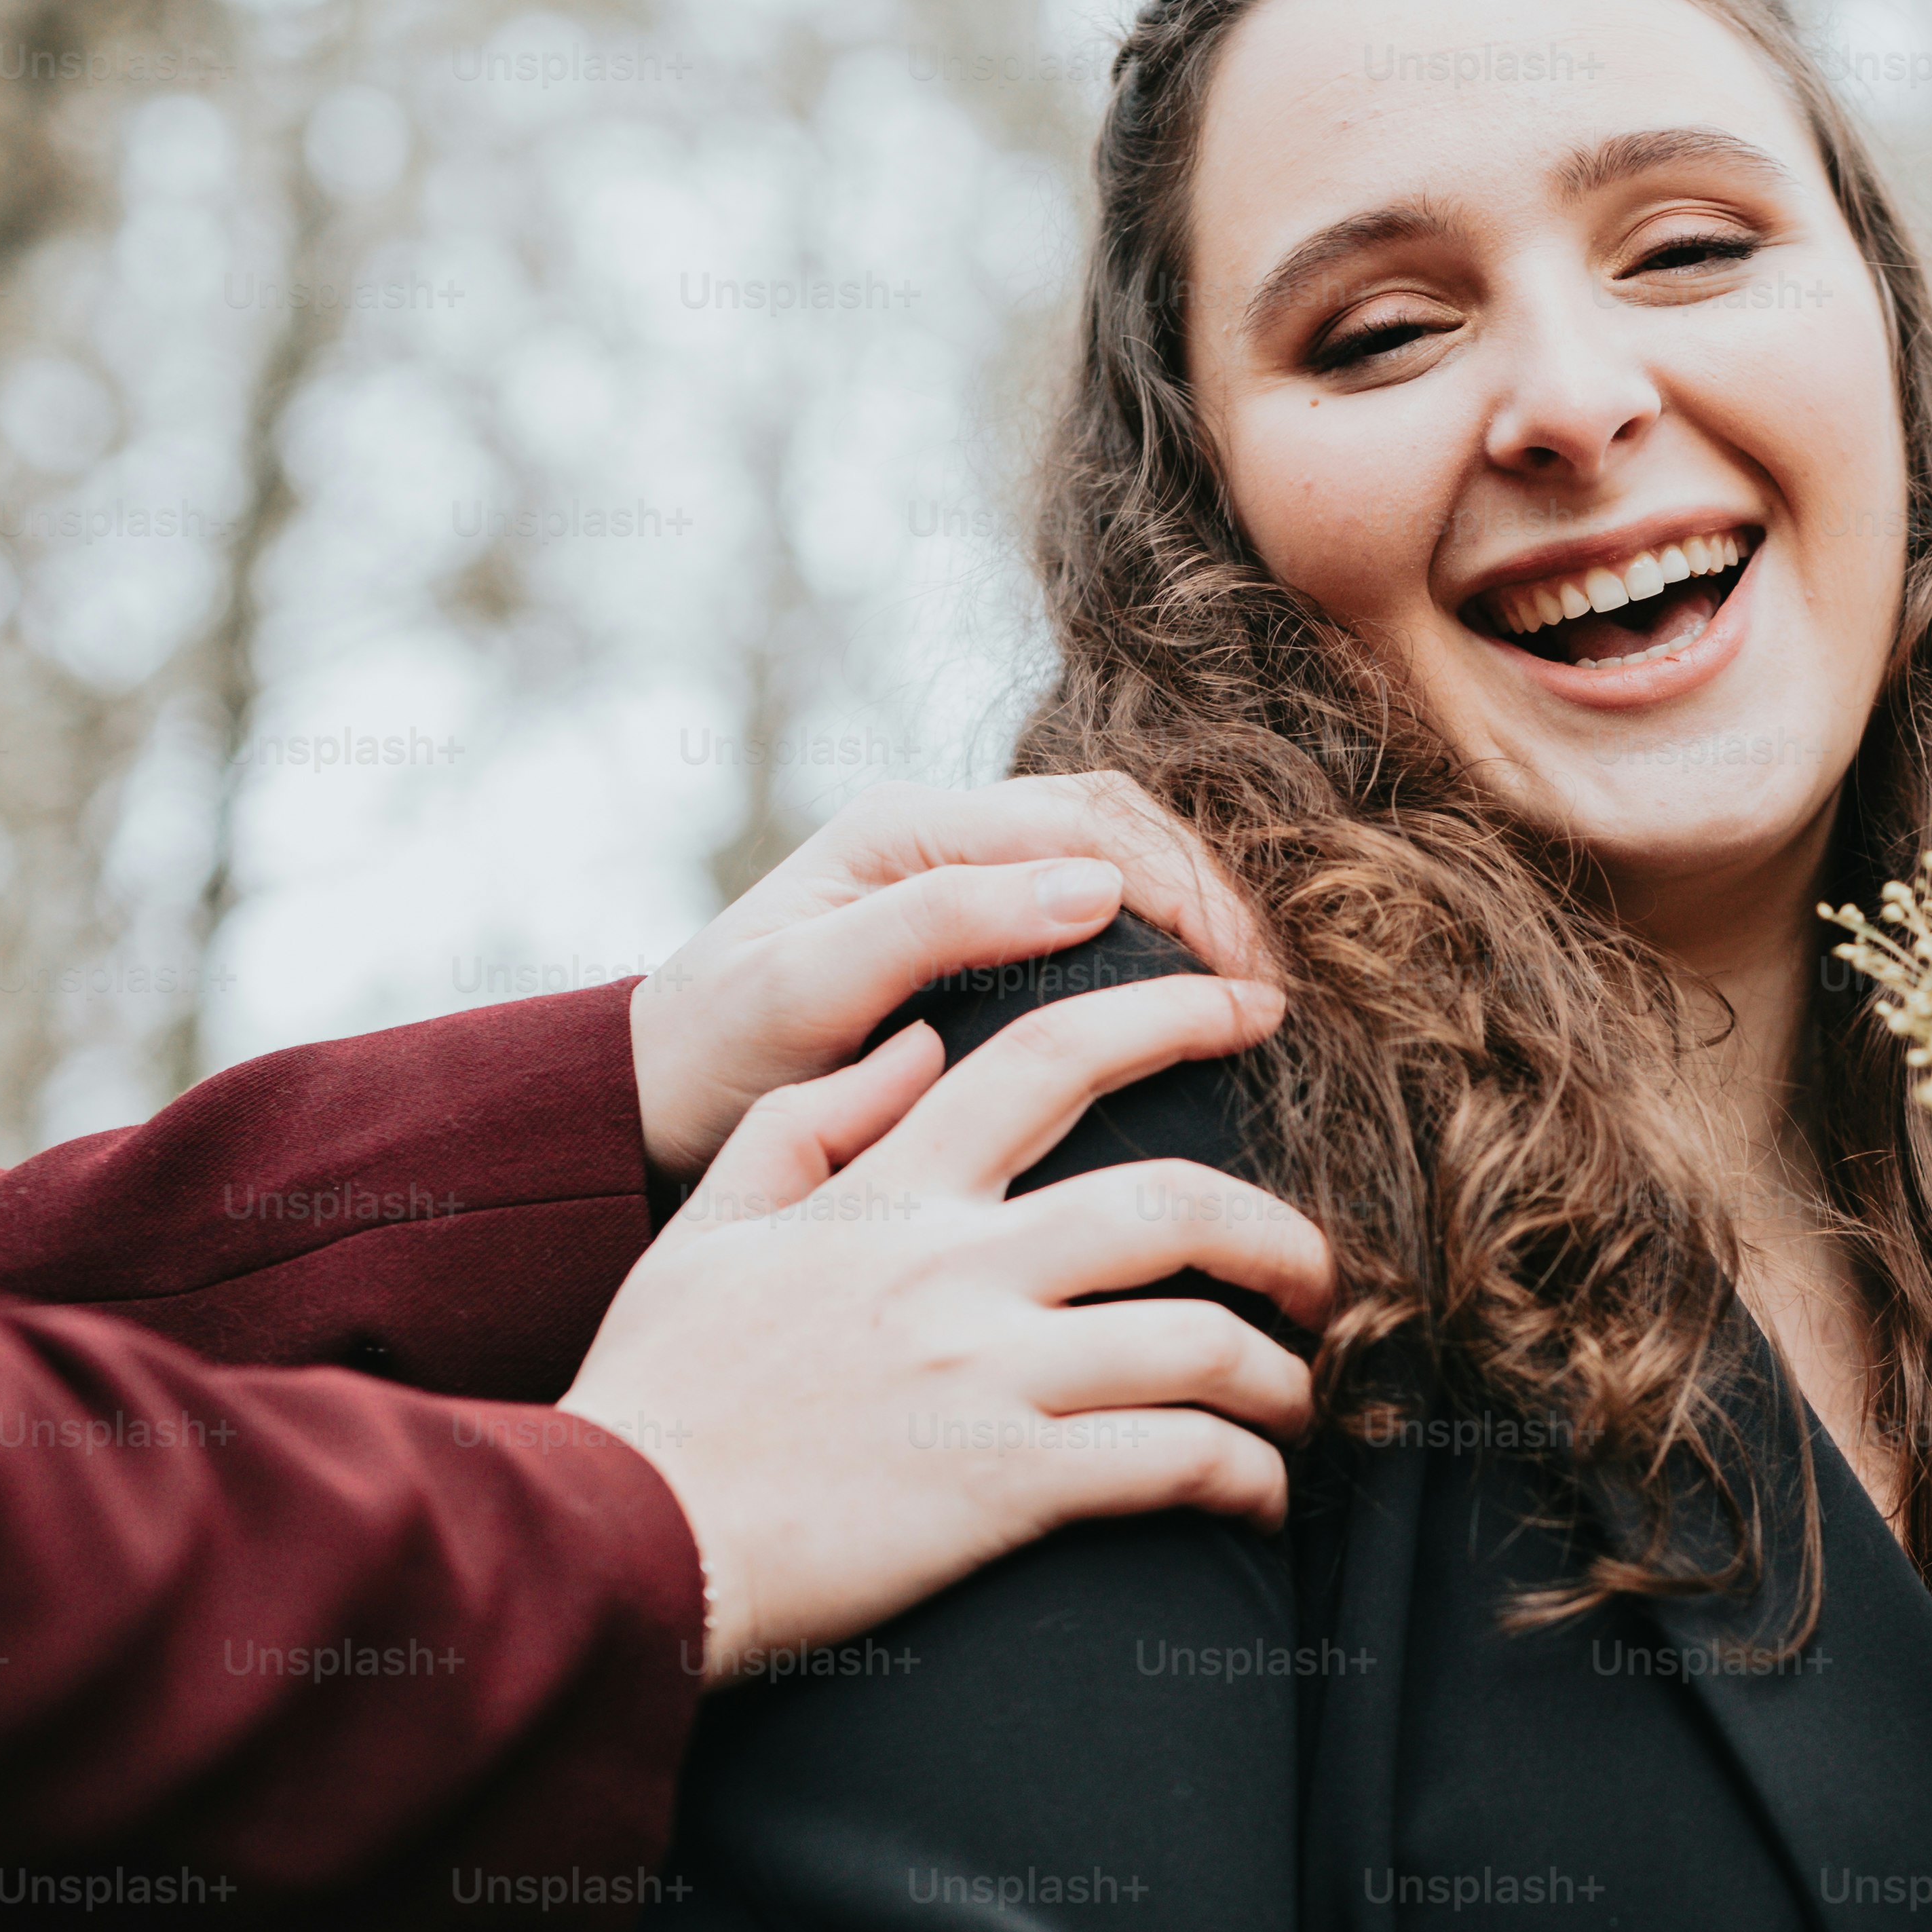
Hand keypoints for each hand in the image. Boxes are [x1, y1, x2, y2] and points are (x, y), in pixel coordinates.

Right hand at [559, 973, 1333, 1684]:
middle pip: (1174, 1203)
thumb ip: (810, 1123)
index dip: (1168, 1015)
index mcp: (888, 1196)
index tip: (1253, 1009)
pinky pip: (1174, 1461)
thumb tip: (923, 1041)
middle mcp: (954, 1269)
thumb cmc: (658, 1394)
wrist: (614, 1536)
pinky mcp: (1007, 1483)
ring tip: (1300, 1407)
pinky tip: (1257, 1496)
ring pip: (1199, 1344)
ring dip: (1280, 1378)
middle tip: (1323, 1275)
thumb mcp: (709, 1230)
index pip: (1047, 1060)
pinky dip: (1241, 1476)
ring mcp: (985, 1374)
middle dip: (1280, 1235)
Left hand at [628, 772, 1273, 1182]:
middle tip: (1282, 997)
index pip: (1095, 824)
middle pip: (1128, 827)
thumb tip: (1094, 889)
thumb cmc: (716, 1056)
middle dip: (1219, 898)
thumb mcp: (806, 987)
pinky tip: (1204, 1011)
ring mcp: (967, 882)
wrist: (649, 1107)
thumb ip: (938, 926)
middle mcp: (947, 836)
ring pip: (1126, 862)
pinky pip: (1101, 914)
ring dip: (1204, 916)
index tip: (1250, 985)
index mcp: (908, 828)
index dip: (1192, 893)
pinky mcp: (980, 937)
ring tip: (1263, 1002)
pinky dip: (1167, 947)